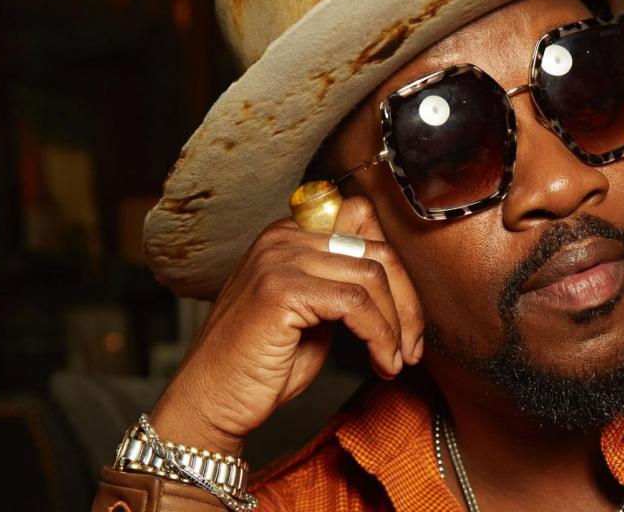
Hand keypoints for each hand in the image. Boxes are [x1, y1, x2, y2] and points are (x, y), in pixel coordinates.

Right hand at [149, 196, 424, 455]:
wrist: (210, 401)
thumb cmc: (259, 366)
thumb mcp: (313, 317)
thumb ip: (343, 289)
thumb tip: (395, 285)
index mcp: (289, 236)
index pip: (365, 223)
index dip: (396, 272)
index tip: (407, 318)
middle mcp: (283, 238)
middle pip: (377, 249)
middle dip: (407, 302)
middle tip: (413, 346)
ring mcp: (279, 260)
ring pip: (372, 276)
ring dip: (396, 325)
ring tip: (395, 359)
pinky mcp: (281, 290)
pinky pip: (356, 303)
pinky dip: (380, 336)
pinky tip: (381, 361)